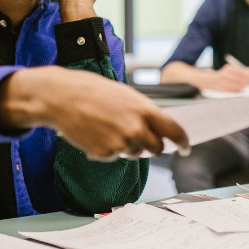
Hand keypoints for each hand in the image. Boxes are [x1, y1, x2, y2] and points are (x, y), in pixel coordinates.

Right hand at [0, 67, 189, 160]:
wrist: (62, 97)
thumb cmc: (92, 91)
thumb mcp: (125, 95)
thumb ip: (143, 112)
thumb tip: (157, 129)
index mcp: (145, 110)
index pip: (175, 131)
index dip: (184, 142)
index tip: (186, 148)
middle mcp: (137, 129)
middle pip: (157, 148)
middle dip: (153, 146)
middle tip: (139, 138)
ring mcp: (121, 143)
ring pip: (134, 153)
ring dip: (127, 145)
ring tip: (107, 127)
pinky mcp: (105, 154)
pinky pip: (114, 156)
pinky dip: (107, 149)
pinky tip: (95, 133)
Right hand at [209, 64, 248, 91]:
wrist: (209, 80)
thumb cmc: (223, 74)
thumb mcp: (231, 69)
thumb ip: (243, 70)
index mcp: (228, 68)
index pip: (241, 71)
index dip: (248, 74)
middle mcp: (225, 74)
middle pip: (240, 78)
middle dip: (247, 80)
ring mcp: (223, 82)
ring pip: (237, 85)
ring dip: (243, 86)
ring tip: (246, 86)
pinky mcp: (221, 89)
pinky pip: (233, 90)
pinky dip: (238, 90)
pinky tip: (241, 89)